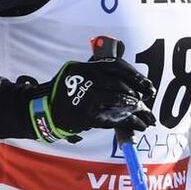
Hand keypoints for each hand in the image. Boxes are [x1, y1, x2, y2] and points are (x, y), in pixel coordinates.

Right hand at [0, 56, 155, 142]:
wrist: (44, 109)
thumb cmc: (65, 90)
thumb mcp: (78, 71)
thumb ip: (99, 68)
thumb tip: (126, 64)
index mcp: (86, 67)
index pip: (117, 66)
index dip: (134, 75)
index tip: (147, 84)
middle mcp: (87, 81)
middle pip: (119, 84)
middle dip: (136, 92)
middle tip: (146, 98)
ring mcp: (86, 99)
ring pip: (118, 101)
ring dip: (134, 107)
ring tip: (144, 112)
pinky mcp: (86, 116)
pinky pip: (113, 119)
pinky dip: (129, 123)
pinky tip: (139, 125)